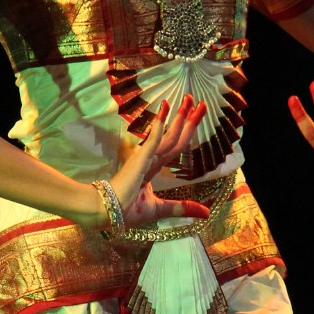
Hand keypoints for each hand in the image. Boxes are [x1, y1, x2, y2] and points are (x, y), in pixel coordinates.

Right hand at [110, 95, 210, 226]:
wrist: (107, 212)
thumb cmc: (127, 211)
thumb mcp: (161, 209)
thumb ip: (182, 207)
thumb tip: (206, 213)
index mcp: (154, 167)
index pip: (176, 146)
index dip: (187, 130)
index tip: (196, 115)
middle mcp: (152, 159)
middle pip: (176, 136)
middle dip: (188, 118)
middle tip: (200, 102)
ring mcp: (146, 158)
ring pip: (169, 136)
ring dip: (180, 117)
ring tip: (191, 100)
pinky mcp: (139, 160)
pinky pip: (153, 140)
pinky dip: (160, 125)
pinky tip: (166, 108)